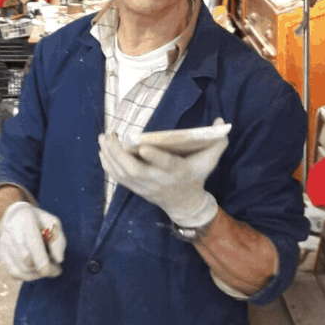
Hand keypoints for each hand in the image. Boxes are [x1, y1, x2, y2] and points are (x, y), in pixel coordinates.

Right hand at [0, 201, 65, 281]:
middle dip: (44, 268)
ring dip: (38, 273)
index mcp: (26, 220)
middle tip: (56, 267)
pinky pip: (15, 274)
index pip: (32, 242)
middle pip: (26, 260)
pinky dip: (29, 276)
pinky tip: (36, 270)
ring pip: (22, 269)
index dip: (40, 258)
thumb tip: (58, 259)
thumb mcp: (53, 223)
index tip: (50, 270)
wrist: (15, 216)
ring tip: (48, 267)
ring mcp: (3, 243)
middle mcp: (11, 231)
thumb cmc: (38, 221)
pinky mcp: (0, 254)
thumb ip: (58, 240)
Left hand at [98, 119, 228, 226]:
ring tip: (103, 138)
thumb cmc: (196, 176)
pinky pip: (118, 178)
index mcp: (177, 171)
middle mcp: (158, 180)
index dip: (155, 157)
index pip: (166, 165)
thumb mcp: (209, 160)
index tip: (143, 147)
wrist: (185, 203)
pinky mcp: (136, 189)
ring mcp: (145, 186)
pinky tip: (102, 151)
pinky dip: (108, 165)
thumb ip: (217, 142)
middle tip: (110, 135)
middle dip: (118, 153)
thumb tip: (221, 121)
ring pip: (123, 173)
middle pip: (134, 169)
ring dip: (109, 156)